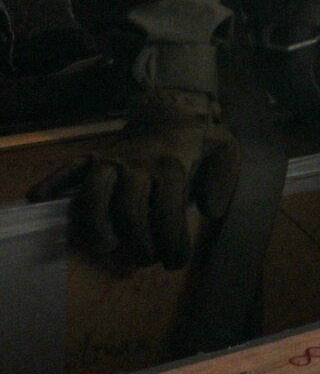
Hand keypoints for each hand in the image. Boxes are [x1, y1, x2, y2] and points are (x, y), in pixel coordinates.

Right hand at [28, 88, 240, 267]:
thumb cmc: (197, 139)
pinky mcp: (94, 156)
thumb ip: (224, 179)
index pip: (168, 212)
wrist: (169, 110)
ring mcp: (112, 160)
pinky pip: (68, 170)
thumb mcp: (225, 150)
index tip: (175, 263)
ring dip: (96, 225)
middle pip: (130, 211)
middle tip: (145, 259)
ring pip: (94, 195)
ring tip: (106, 245)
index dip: (172, 243)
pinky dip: (51, 184)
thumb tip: (210, 211)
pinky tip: (40, 199)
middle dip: (138, 244)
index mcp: (173, 166)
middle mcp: (139, 165)